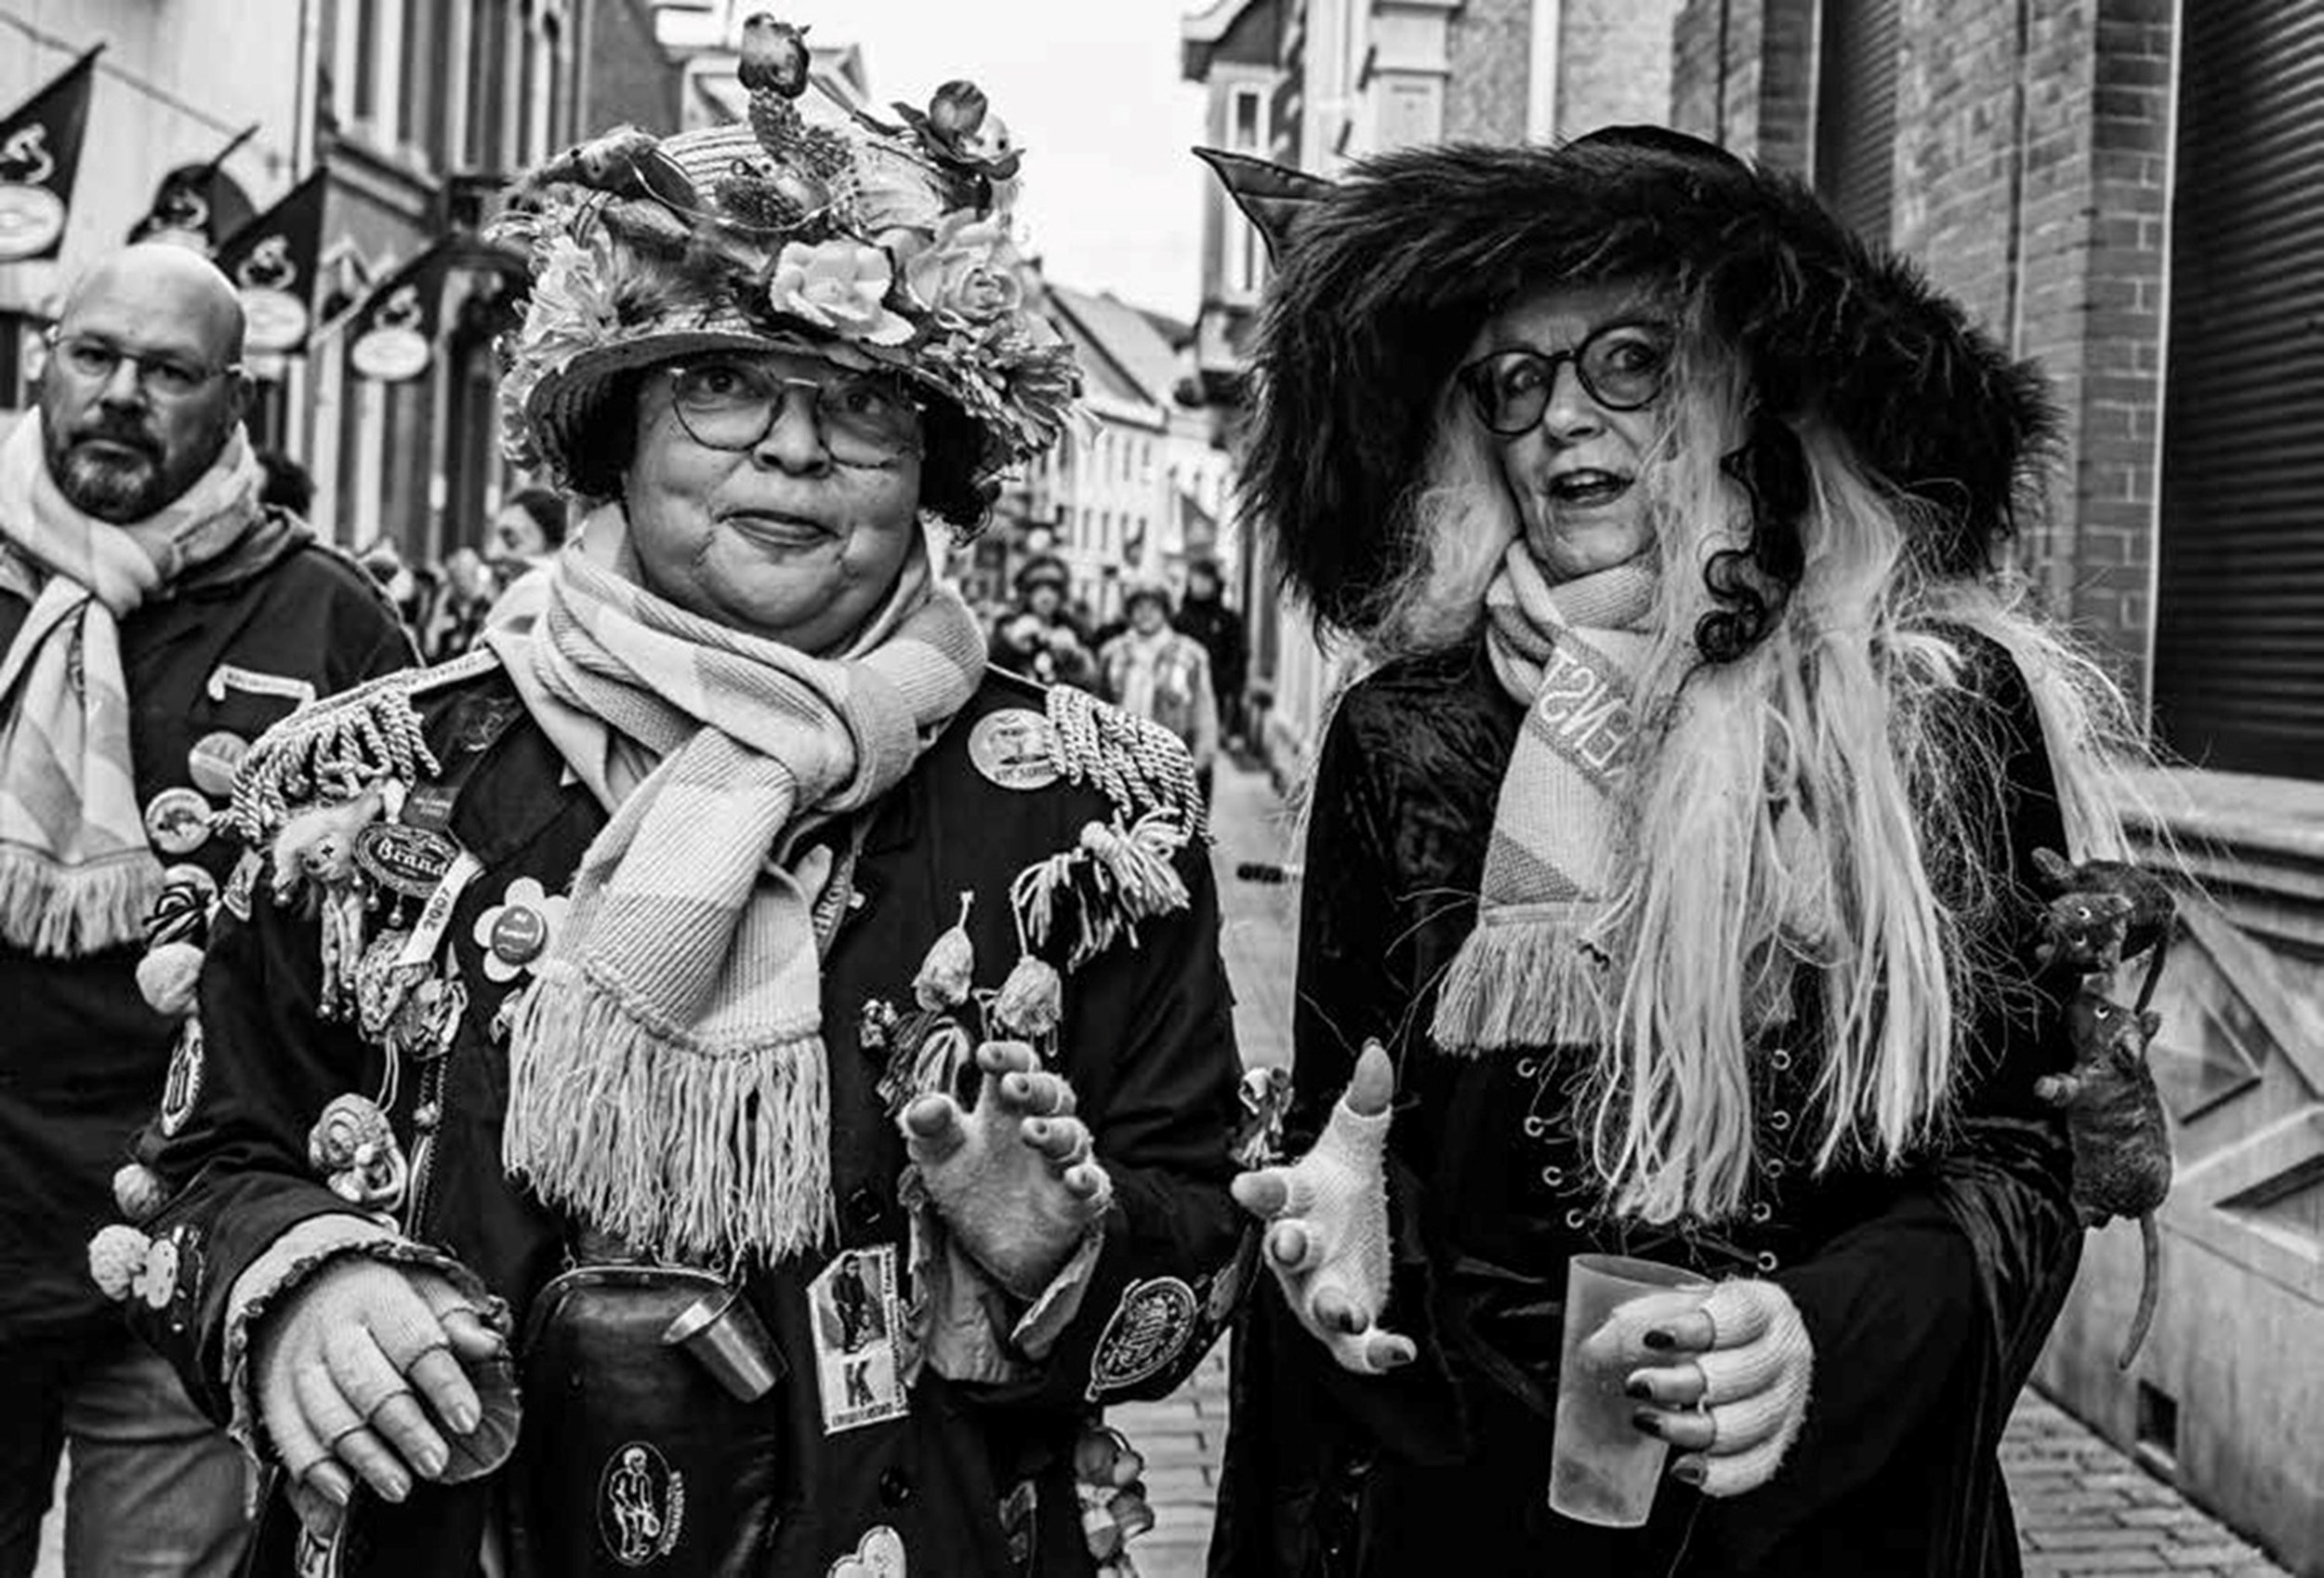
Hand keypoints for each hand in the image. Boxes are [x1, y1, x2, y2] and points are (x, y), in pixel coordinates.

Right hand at [254, 1258, 508, 1523]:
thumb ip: (457, 1320)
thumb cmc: (383, 1298)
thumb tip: (489, 1346)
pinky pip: (287, 1437)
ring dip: (363, 1457)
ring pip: (326, 1416)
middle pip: (366, 1383)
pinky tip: (341, 1496)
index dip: (443, 1384)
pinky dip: (312, 1472)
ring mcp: (296, 1363)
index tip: (467, 1420)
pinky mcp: (270, 1394)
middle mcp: (331, 1330)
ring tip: (399, 1487)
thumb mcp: (426, 1290)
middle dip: (404, 1428)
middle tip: (436, 1463)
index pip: (414, 1343)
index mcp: (377, 1297)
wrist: (305, 1286)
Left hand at [902, 1040, 1110, 1295]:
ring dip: (1057, 1130)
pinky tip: (1075, 1178)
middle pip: (1051, 1093)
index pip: (1016, 1069)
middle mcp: (1037, 1128)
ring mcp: (1059, 1165)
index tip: (986, 1055)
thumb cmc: (970, 1185)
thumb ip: (927, 1126)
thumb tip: (925, 1106)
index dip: (1006, 1057)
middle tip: (1012, 1085)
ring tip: (1032, 1132)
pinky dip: (1087, 1179)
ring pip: (1073, 1135)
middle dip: (1035, 1086)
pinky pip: (1092, 1185)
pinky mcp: (1075, 1202)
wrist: (988, 1247)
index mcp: (1003, 1109)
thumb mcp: (938, 1153)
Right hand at [1229, 1042, 1413, 1374]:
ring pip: (1317, 1304)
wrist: (1348, 1246)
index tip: (1243, 1184)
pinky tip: (1400, 1352)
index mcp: (1296, 1203)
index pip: (1273, 1192)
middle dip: (1286, 1247)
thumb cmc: (1338, 1194)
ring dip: (1332, 1308)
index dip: (1259, 1190)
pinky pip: (1354, 1350)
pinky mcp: (1343, 1329)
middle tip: (1286, 1243)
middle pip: (1287, 1250)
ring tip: (1351, 1312)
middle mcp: (1300, 1250)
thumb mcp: (1354, 1146)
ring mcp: (1317, 1291)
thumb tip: (1375, 1053)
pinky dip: (1374, 1354)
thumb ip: (1364, 1102)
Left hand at [1587, 1278, 1813, 1496]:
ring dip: (1689, 1429)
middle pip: (1740, 1375)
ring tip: (1646, 1422)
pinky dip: (1718, 1472)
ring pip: (1745, 1425)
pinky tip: (1683, 1466)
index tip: (1652, 1337)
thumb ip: (1639, 1319)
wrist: (1739, 1344)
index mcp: (1765, 1307)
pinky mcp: (1778, 1441)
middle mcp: (1785, 1353)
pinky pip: (1755, 1466)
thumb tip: (1594, 1351)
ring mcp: (1785, 1401)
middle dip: (1682, 1384)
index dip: (1696, 1329)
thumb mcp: (1677, 1303)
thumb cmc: (1705, 1320)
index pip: (1740, 1316)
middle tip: (1637, 1386)